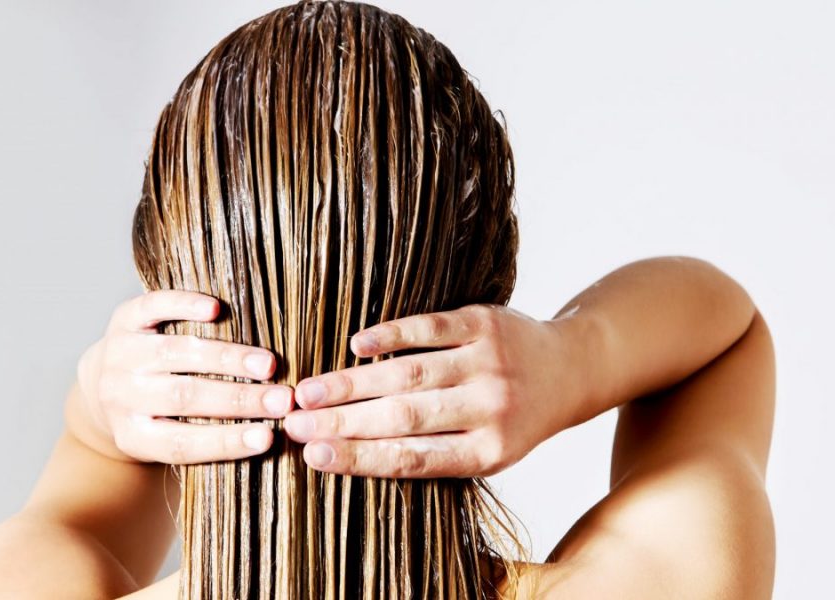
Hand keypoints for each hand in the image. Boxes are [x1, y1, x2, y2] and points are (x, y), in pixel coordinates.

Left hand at [71, 290, 294, 463]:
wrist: (100, 384)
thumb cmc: (153, 417)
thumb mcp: (166, 439)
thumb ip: (206, 438)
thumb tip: (269, 438)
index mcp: (133, 435)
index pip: (182, 443)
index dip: (226, 442)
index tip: (269, 438)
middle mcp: (121, 395)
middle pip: (184, 397)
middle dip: (239, 399)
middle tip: (282, 400)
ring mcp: (121, 354)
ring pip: (176, 353)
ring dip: (227, 359)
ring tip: (267, 364)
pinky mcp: (123, 319)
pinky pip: (152, 308)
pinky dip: (183, 306)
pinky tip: (216, 309)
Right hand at [282, 303, 584, 477]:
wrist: (569, 368)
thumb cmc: (512, 419)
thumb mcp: (486, 451)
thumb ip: (430, 454)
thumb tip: (347, 456)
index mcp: (487, 452)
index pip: (412, 460)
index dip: (359, 459)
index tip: (312, 457)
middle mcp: (490, 409)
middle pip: (403, 418)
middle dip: (342, 422)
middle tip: (292, 423)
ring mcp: (487, 363)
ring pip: (409, 374)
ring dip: (353, 383)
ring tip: (308, 391)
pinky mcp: (484, 323)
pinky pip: (430, 328)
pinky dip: (390, 335)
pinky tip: (355, 345)